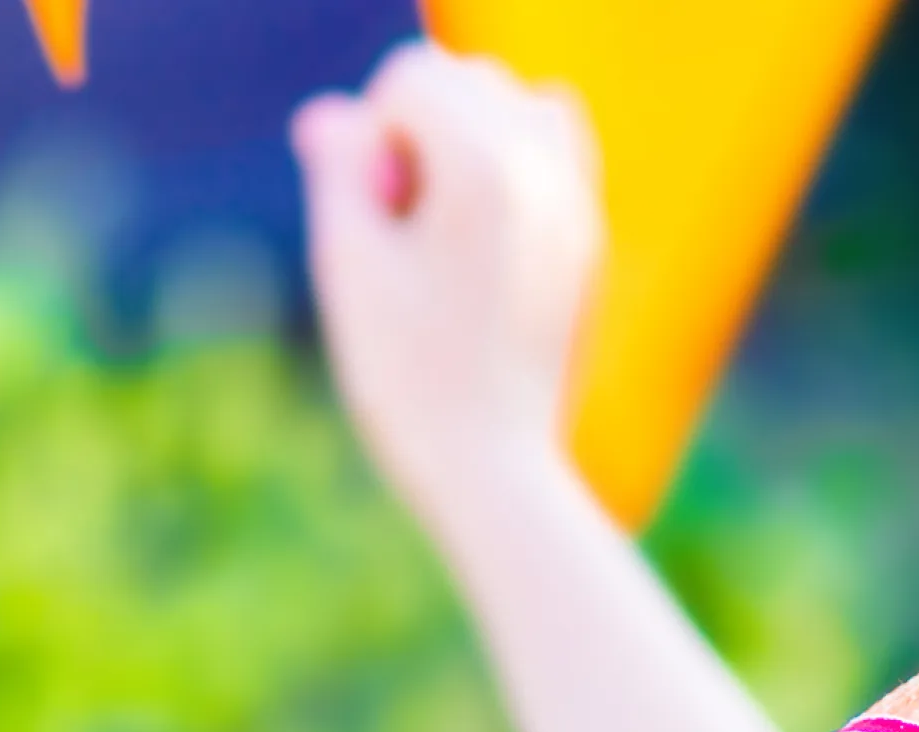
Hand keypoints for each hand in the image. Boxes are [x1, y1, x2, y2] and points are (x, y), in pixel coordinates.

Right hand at [295, 41, 602, 550]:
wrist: (495, 468)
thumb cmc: (409, 377)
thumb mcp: (351, 266)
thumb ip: (340, 171)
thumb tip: (331, 114)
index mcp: (485, 166)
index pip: (412, 75)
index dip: (373, 137)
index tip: (376, 215)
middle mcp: (546, 167)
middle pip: (468, 78)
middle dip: (421, 129)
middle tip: (406, 227)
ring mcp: (577, 202)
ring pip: (519, 104)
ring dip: (469, 137)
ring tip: (444, 225)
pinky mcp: (587, 239)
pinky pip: (553, 152)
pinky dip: (512, 166)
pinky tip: (482, 240)